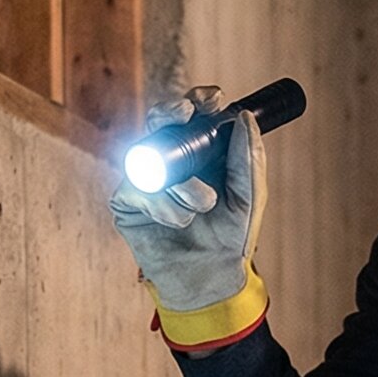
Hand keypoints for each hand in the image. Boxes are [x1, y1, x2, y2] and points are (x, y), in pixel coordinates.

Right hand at [108, 86, 269, 348]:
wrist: (212, 277)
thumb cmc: (231, 235)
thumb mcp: (250, 194)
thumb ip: (248, 157)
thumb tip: (244, 116)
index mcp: (200, 151)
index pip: (193, 113)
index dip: (199, 100)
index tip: (214, 101)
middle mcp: (170, 159)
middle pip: (158, 120)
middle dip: (170, 112)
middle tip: (185, 116)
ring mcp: (146, 179)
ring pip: (149, 156)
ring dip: (180, 179)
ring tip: (203, 204)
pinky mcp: (127, 203)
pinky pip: (136, 189)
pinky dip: (162, 204)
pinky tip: (179, 220)